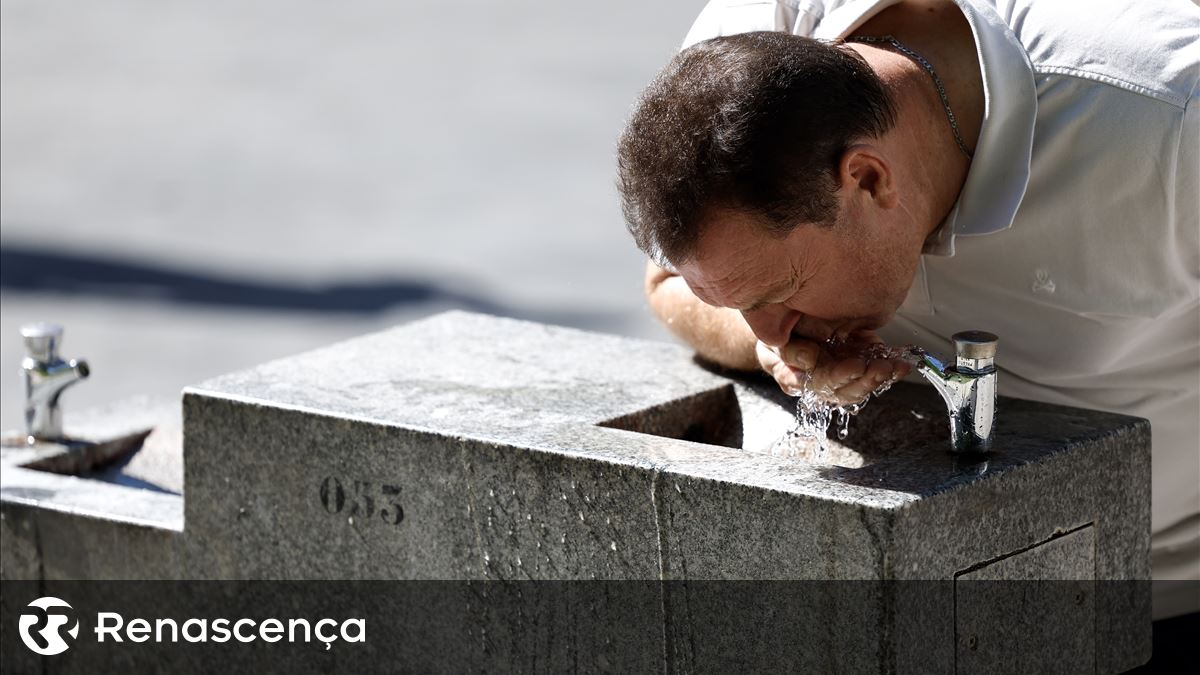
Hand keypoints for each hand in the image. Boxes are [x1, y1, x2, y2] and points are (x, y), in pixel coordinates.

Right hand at [755, 332, 910, 404]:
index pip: (820, 384)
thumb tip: (810, 360)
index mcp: (798, 378)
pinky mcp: (855, 362)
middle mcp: (821, 381)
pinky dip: (889, 368)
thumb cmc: (774, 334)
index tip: (855, 367)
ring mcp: (840, 373)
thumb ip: (787, 350)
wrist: (782, 322)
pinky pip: (873, 371)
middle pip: (846, 392)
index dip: (839, 378)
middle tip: (882, 369)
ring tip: (897, 367)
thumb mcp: (771, 340)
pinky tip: (901, 363)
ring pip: (862, 386)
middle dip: (867, 381)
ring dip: (882, 377)